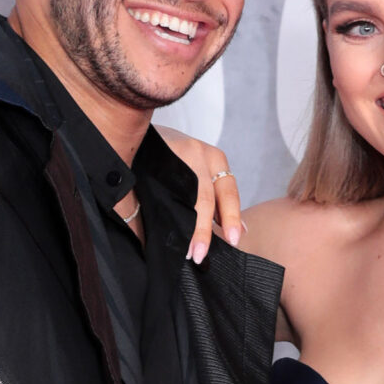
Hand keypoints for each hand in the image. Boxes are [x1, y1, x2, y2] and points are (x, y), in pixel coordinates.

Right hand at [155, 127, 242, 263]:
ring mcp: (176, 153)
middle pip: (206, 198)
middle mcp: (198, 152)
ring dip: (186, 226)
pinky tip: (166, 228)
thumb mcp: (202, 170)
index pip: (228, 192)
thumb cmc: (177, 157)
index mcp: (215, 158)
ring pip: (185, 196)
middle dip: (203, 230)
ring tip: (184, 249)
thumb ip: (219, 199)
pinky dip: (167, 212)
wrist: (141, 128)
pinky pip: (164, 190)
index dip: (231, 218)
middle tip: (199, 254)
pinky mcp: (156, 158)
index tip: (234, 240)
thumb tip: (242, 230)